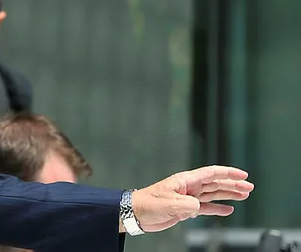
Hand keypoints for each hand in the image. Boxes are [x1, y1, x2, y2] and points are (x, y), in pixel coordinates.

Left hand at [130, 166, 253, 231]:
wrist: (137, 213)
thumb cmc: (148, 203)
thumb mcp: (170, 203)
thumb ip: (188, 205)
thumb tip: (199, 207)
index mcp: (185, 180)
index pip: (211, 173)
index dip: (228, 173)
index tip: (243, 175)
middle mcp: (188, 187)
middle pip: (215, 183)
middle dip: (233, 184)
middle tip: (249, 187)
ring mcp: (188, 197)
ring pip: (213, 194)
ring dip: (228, 194)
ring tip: (244, 195)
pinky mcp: (186, 208)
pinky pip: (206, 207)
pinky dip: (217, 209)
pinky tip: (227, 210)